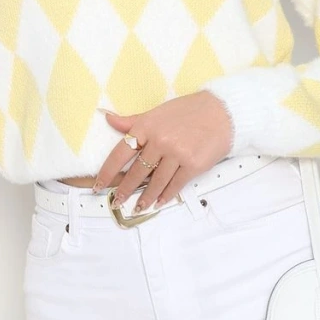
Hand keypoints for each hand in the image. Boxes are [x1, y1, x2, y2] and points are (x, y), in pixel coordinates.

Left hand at [95, 91, 232, 212]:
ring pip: (156, 182)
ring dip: (146, 198)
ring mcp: (176, 154)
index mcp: (146, 126)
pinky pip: (175, 185)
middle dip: (125, 190)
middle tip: (117, 202)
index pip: (120, 153)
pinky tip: (159, 203)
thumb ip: (132, 121)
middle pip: (137, 172)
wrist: (221, 113)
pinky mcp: (192, 165)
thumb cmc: (187, 112)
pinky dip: (166, 196)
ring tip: (138, 207)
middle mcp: (159, 141)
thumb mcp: (157, 112)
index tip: (98, 185)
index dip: (107, 172)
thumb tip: (108, 118)